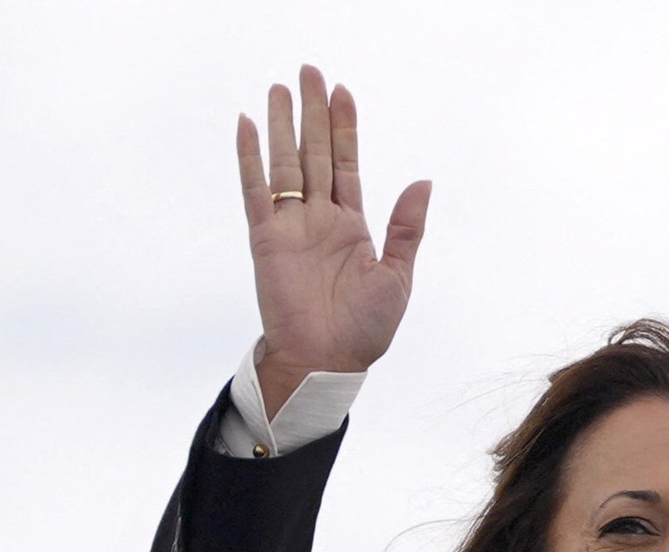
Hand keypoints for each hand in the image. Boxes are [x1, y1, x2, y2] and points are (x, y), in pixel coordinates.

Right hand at [237, 65, 431, 416]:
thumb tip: (423, 182)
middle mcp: (319, 219)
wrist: (328, 362)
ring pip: (286, 163)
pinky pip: (255, 191)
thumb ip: (407, 228)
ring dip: (282, 125)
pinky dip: (250, 158)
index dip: (345, 127)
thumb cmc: (364, 329)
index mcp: (352, 225)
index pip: (346, 163)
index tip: (342, 91)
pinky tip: (246, 126)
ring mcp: (291, 226)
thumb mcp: (398, 275)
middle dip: (313, 112)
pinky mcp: (266, 239)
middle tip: (309, 72)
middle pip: (315, 152)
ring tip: (279, 88)